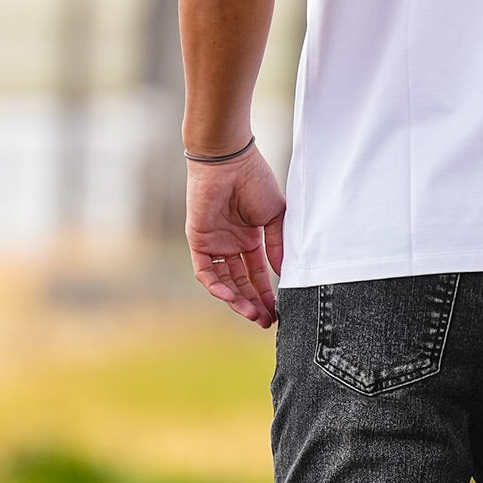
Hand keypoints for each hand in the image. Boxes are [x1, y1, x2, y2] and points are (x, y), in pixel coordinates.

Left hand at [185, 145, 285, 327]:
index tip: (278, 311)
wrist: (231, 162)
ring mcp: (215, 244)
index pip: (257, 272)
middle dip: (253, 302)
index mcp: (250, 237)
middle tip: (266, 321)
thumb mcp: (276, 215)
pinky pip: (206, 271)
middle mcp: (231, 244)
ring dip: (237, 299)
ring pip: (224, 281)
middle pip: (241, 282)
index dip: (266, 292)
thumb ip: (277, 245)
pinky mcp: (199, 242)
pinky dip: (216, 286)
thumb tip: (282, 273)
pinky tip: (231, 296)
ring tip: (253, 314)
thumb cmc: (256, 180)